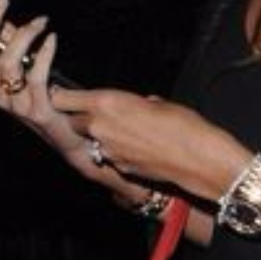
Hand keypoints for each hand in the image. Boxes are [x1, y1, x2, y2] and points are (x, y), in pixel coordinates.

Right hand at [0, 0, 80, 152]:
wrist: (70, 138)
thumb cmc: (50, 100)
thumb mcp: (27, 71)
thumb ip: (12, 46)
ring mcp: (15, 103)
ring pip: (6, 64)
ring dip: (22, 36)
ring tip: (42, 20)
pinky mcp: (38, 111)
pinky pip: (36, 79)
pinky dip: (43, 55)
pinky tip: (53, 38)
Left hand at [49, 86, 252, 201]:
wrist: (197, 158)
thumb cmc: (183, 124)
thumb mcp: (159, 102)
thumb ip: (136, 103)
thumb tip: (134, 104)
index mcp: (108, 102)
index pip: (63, 98)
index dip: (64, 96)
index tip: (70, 95)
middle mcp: (100, 126)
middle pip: (73, 120)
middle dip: (83, 117)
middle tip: (104, 114)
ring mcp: (106, 149)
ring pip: (90, 139)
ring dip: (100, 135)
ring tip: (126, 131)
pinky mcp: (115, 165)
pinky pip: (106, 154)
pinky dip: (116, 150)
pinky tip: (137, 147)